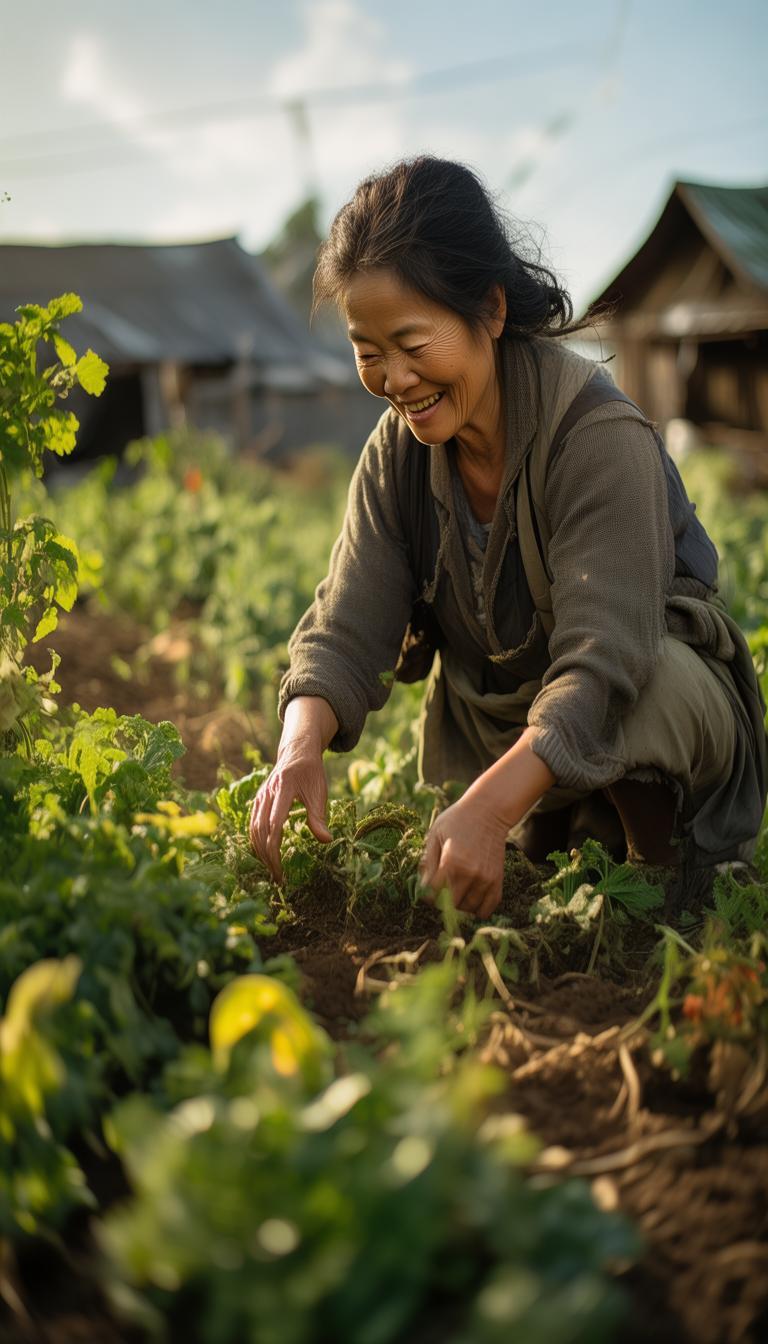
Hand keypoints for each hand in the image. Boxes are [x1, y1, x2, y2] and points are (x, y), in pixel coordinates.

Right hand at [248, 740, 331, 882]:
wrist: (297, 752)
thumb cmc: (311, 773)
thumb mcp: (319, 792)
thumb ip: (319, 817)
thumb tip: (327, 841)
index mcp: (283, 789)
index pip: (273, 826)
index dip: (274, 851)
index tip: (281, 870)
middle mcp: (266, 793)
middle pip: (260, 831)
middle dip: (267, 857)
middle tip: (277, 877)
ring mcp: (260, 797)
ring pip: (253, 829)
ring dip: (260, 852)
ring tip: (271, 870)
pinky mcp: (258, 801)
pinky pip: (253, 824)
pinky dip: (256, 842)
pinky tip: (265, 855)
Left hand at [419, 794, 508, 919]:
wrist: (489, 811)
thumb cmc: (457, 820)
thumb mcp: (435, 834)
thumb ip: (428, 863)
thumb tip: (422, 888)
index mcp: (451, 862)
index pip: (433, 895)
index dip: (426, 895)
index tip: (426, 889)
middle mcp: (470, 874)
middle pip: (450, 906)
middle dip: (441, 901)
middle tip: (440, 890)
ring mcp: (486, 879)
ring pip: (468, 910)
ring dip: (459, 906)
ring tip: (455, 891)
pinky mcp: (497, 881)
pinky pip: (487, 909)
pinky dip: (477, 909)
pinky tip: (470, 898)